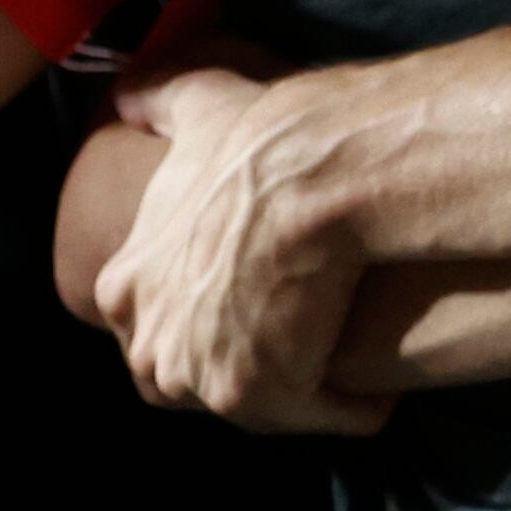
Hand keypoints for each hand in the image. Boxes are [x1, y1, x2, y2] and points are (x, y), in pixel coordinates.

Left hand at [94, 56, 389, 435]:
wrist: (314, 177)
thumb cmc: (259, 142)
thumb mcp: (198, 104)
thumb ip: (159, 99)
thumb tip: (130, 94)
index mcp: (126, 287)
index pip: (161, 327)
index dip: (223, 311)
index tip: (271, 292)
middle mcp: (148, 344)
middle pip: (201, 378)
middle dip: (255, 362)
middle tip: (312, 329)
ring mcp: (196, 378)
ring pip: (260, 403)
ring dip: (308, 387)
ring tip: (356, 356)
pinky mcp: (253, 398)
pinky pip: (321, 416)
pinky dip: (355, 406)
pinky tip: (384, 382)